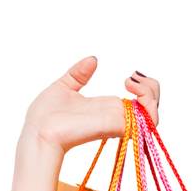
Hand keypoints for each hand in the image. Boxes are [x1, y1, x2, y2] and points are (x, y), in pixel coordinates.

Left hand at [23, 56, 161, 153]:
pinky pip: (147, 121)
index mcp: (106, 108)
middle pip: (151, 107)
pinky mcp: (117, 126)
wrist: (37, 131)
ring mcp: (118, 122)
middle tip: (131, 77)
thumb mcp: (63, 86)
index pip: (138, 102)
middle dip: (152, 88)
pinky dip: (148, 103)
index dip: (143, 86)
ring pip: (153, 115)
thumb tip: (93, 59)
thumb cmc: (44, 117)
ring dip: (152, 93)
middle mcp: (115, 116)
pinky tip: (131, 86)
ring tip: (131, 80)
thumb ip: (78, 74)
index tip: (129, 76)